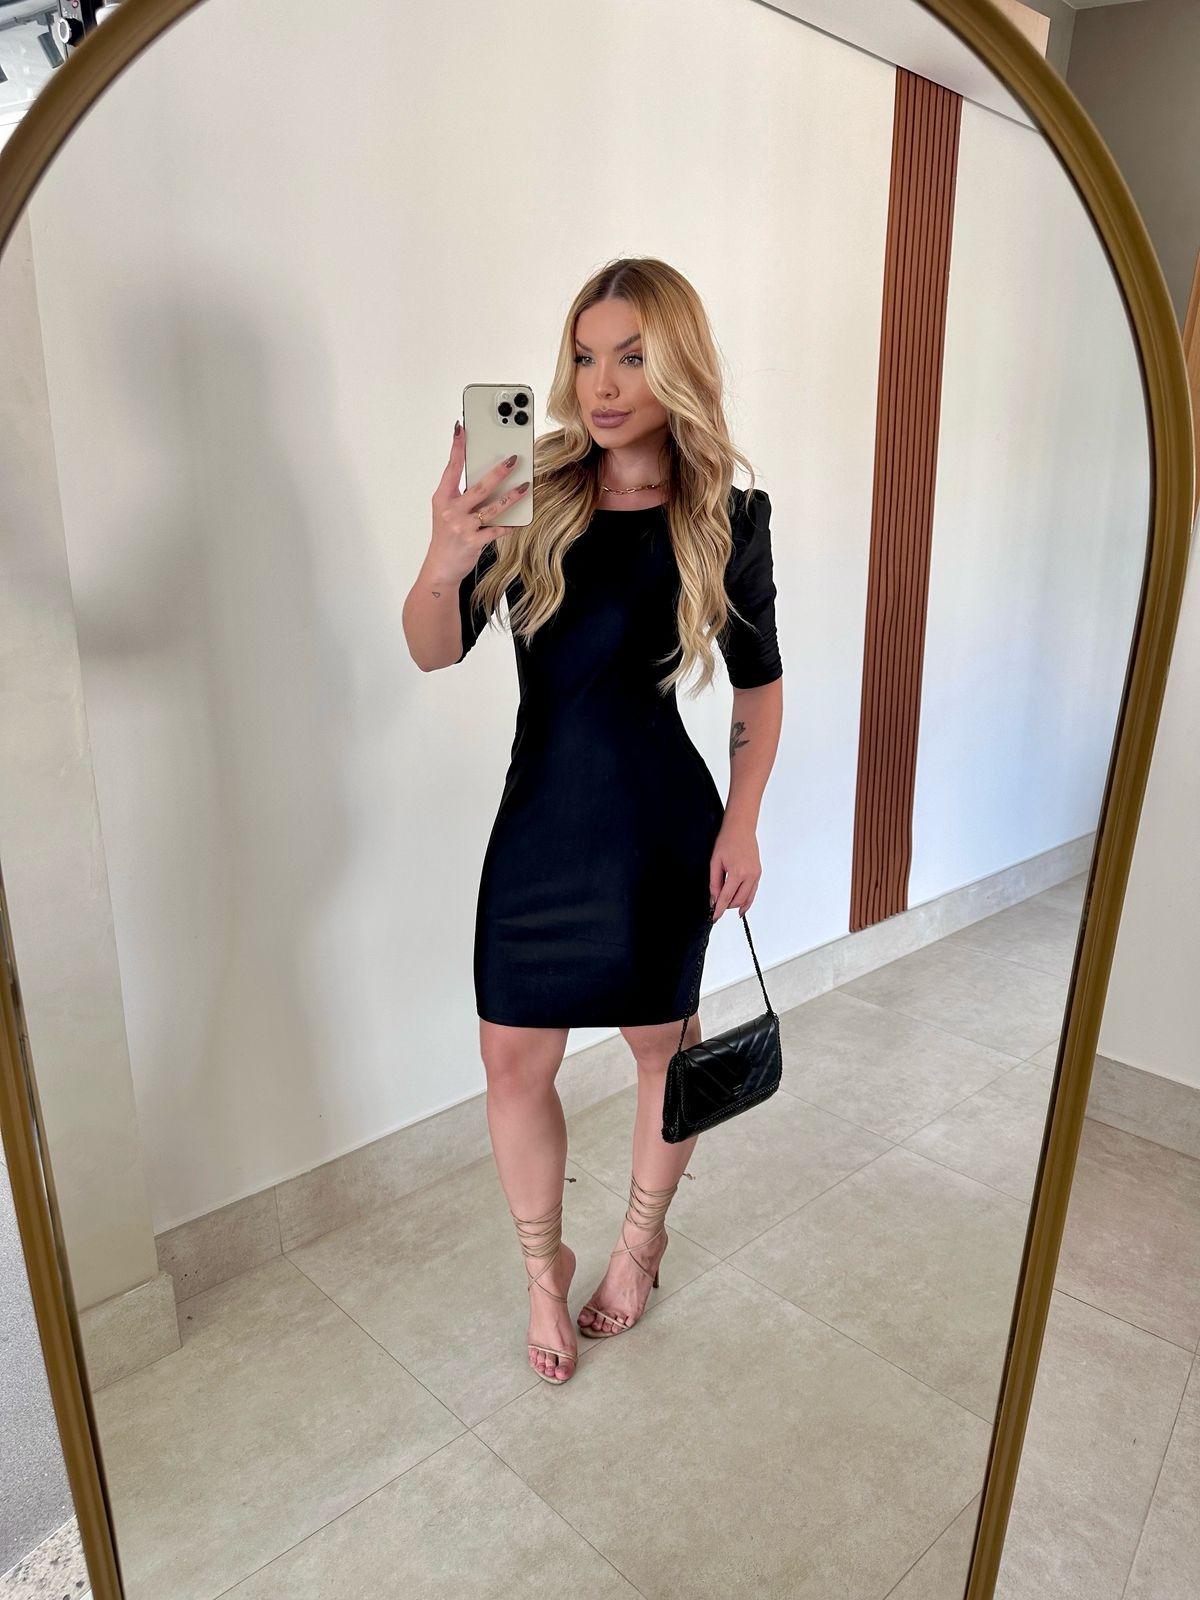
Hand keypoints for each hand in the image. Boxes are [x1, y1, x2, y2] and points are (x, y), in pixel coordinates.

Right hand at [429, 421, 528, 582]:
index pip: (451, 469)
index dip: (456, 448)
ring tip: (525, 487)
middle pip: (479, 486)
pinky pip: (497, 530)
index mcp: (443, 499)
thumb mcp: (446, 512)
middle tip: (513, 460)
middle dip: (498, 472)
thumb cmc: (445, 537)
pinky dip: (510, 525)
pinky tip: (521, 519)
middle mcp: (452, 511)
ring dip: (511, 497)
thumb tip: (486, 478)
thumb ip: (461, 495)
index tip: (462, 430)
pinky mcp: (474, 541)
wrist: (441, 567)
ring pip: (493, 507)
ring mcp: (463, 526)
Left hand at [709, 819, 761, 919]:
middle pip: (738, 901)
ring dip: (736, 904)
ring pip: (747, 899)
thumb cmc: (727, 840)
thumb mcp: (715, 862)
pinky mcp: (758, 873)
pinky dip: (747, 900)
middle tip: (716, 904)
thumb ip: (714, 882)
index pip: (727, 897)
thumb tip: (714, 899)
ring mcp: (756, 875)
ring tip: (726, 907)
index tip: (714, 918)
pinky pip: (753, 892)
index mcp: (737, 873)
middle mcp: (750, 876)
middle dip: (726, 906)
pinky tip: (741, 907)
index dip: (719, 909)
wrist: (741, 828)